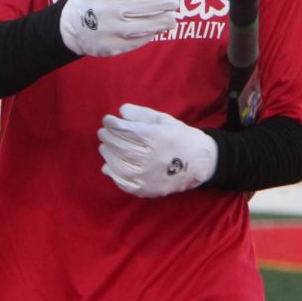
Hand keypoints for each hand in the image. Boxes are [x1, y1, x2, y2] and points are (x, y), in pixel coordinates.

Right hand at [59, 0, 178, 56]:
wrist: (75, 27)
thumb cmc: (101, 0)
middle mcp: (104, 9)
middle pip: (143, 5)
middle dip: (165, 2)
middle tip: (175, 2)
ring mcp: (108, 30)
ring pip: (145, 26)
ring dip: (164, 21)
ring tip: (172, 19)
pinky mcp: (112, 47)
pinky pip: (139, 40)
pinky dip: (151, 34)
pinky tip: (157, 29)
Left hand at [98, 103, 217, 197]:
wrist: (199, 163)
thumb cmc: (179, 137)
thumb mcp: (164, 119)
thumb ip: (142, 114)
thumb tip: (121, 111)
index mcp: (157, 137)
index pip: (126, 130)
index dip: (113, 124)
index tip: (107, 120)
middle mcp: (152, 157)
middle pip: (121, 146)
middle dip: (108, 137)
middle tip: (103, 132)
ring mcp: (149, 176)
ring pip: (119, 165)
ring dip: (108, 154)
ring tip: (105, 147)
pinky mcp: (147, 189)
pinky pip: (123, 183)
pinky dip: (113, 173)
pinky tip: (109, 165)